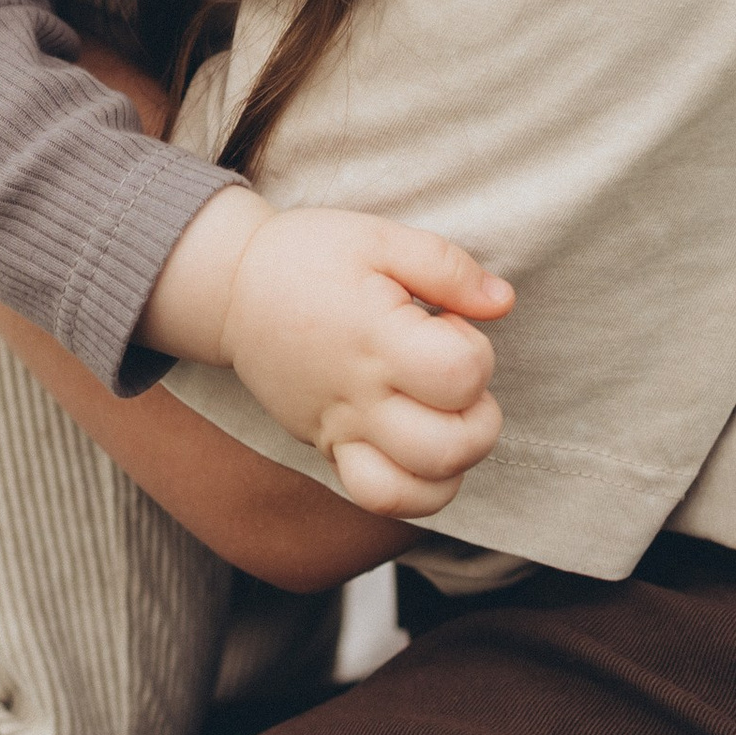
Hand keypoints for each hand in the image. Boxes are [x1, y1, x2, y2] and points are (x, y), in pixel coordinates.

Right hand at [145, 193, 509, 519]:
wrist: (232, 288)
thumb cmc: (309, 256)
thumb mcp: (378, 236)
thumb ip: (446, 265)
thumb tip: (502, 301)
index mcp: (374, 337)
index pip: (460, 375)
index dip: (475, 349)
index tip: (448, 322)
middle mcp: (358, 396)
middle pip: (449, 447)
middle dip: (480, 415)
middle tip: (454, 373)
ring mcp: (341, 432)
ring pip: (419, 490)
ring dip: (456, 459)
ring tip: (446, 414)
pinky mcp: (330, 449)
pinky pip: (380, 498)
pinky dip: (418, 489)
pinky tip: (424, 446)